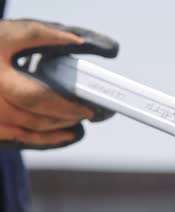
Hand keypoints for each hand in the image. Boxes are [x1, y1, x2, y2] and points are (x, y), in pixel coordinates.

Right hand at [0, 19, 117, 148]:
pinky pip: (17, 136)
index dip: (66, 107)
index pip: (38, 98)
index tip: (89, 109)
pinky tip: (60, 134)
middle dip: (65, 118)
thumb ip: (40, 35)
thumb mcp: (9, 34)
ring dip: (55, 129)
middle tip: (85, 114)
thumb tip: (76, 41)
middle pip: (36, 118)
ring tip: (75, 122)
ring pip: (27, 130)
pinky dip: (41, 138)